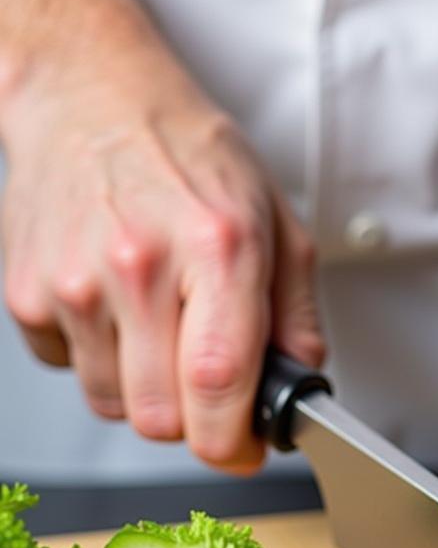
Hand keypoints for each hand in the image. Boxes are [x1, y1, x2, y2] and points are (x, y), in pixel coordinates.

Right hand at [1, 23, 322, 470]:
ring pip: (115, 406)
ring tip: (162, 325)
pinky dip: (102, 359)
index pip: (219, 383)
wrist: (91, 97)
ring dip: (147, 390)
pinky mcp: (25, 293)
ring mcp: (73, 281)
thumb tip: (301, 386)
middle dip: (194, 421)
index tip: (246, 449)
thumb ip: (298, 317)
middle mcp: (138, 266)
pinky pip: (72, 372)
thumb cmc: (189, 156)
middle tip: (209, 386)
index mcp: (216, 248)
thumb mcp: (277, 224)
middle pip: (161, 419)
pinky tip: (119, 307)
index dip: (235, 442)